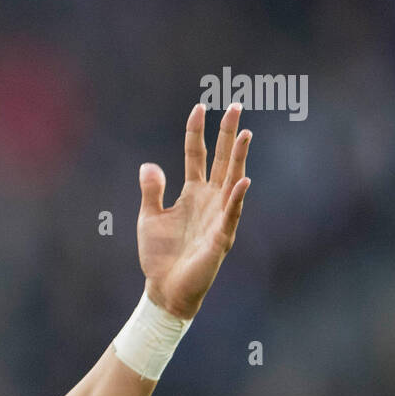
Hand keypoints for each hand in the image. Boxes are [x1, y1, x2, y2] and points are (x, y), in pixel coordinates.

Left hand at [137, 103, 251, 319]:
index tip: (200, 107)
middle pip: (222, 160)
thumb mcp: (149, 217)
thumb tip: (149, 165)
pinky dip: (237, 199)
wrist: (164, 289)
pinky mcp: (221, 238)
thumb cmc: (159, 255)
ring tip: (245, 134)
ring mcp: (218, 217)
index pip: (197, 155)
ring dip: (239, 159)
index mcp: (192, 193)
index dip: (197, 132)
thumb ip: (151, 191)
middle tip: (237, 106)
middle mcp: (209, 200)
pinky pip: (231, 215)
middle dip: (229, 134)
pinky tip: (243, 181)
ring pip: (232, 181)